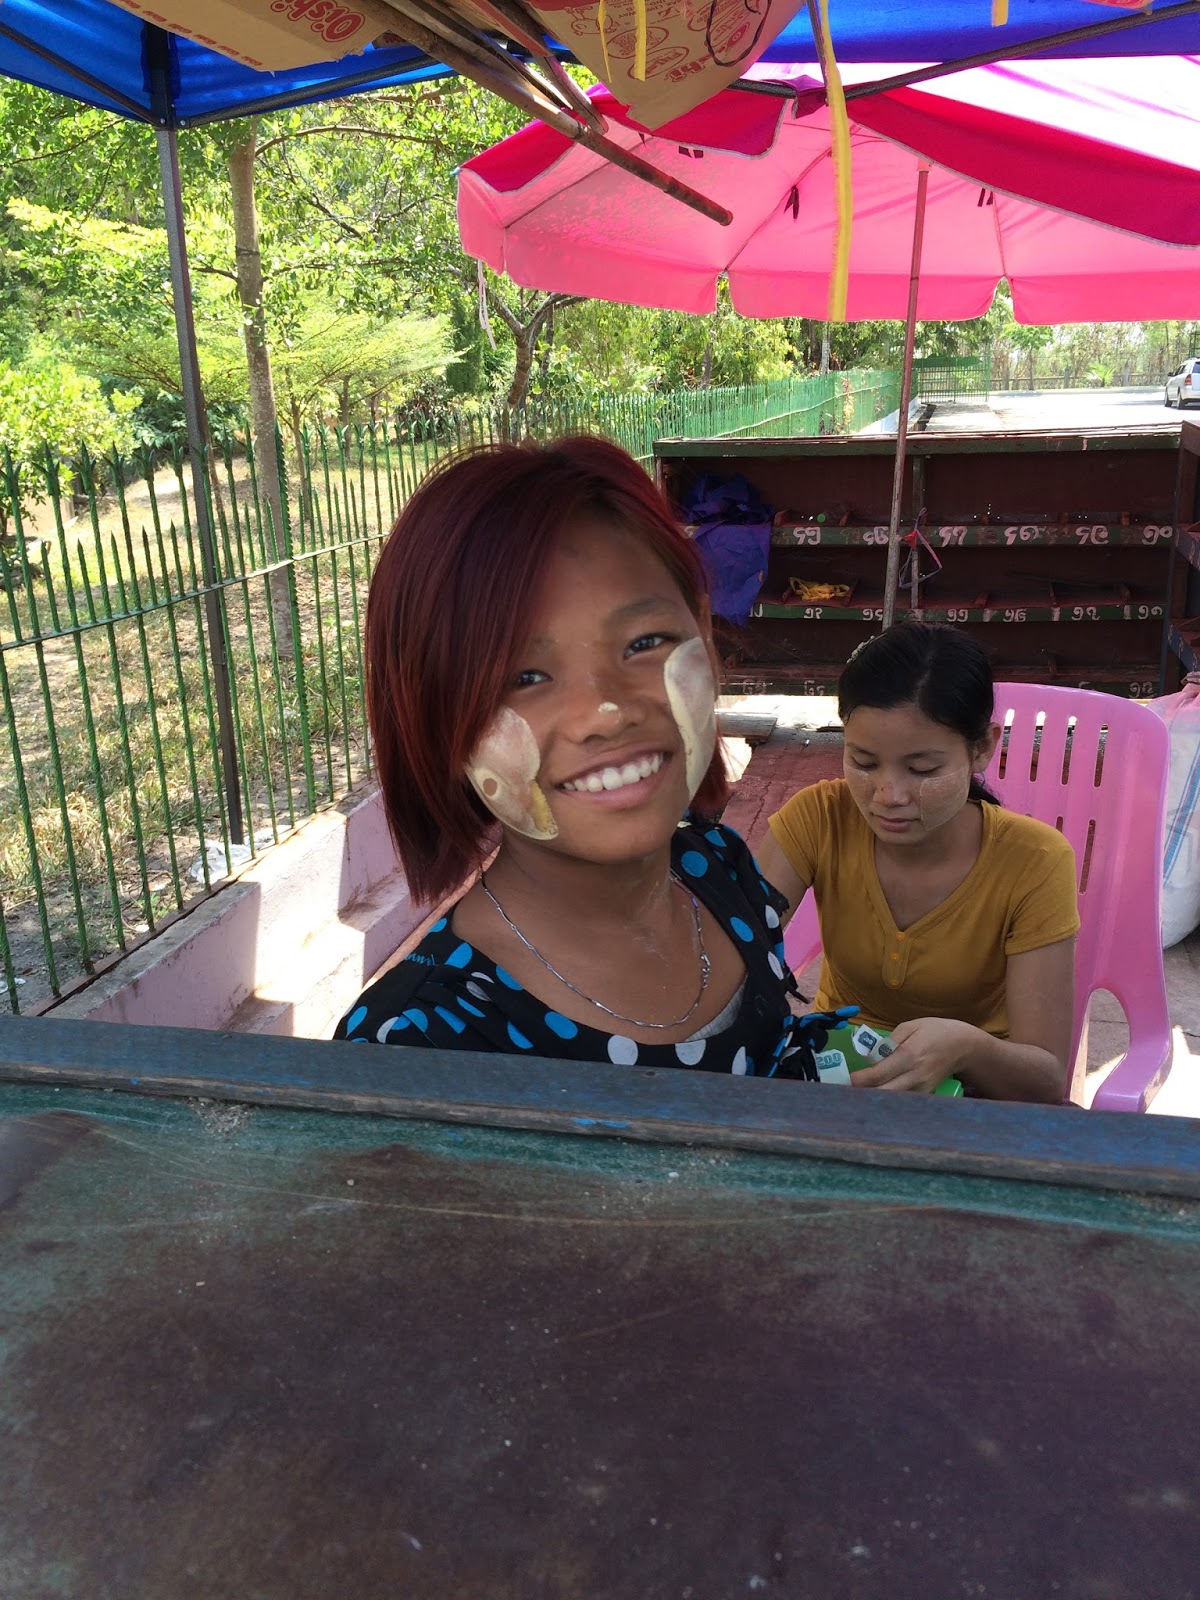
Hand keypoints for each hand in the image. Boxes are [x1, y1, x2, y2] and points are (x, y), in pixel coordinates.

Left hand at [851, 1017, 975, 1092]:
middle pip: (884, 1093)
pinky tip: (876, 1096)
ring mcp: (922, 1088)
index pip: (879, 1074)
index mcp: (909, 1056)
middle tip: (844, 1092)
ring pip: (893, 1101)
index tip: (844, 1081)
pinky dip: (888, 1100)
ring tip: (856, 1095)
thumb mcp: (912, 1026)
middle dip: (863, 1094)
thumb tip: (872, 1055)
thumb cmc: (935, 1031)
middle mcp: (915, 1076)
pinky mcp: (926, 1094)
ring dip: (874, 1099)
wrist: (964, 1046)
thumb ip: (890, 1040)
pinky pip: (903, 1100)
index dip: (859, 1080)